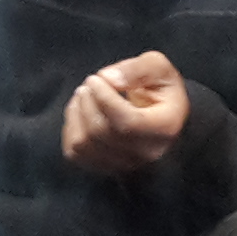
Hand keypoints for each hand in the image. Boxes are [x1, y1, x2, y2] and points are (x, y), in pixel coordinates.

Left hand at [61, 51, 190, 174]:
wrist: (160, 117)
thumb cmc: (160, 90)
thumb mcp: (158, 68)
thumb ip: (137, 69)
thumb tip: (108, 79)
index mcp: (164, 128)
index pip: (127, 122)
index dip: (104, 99)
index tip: (96, 79)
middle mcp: (146, 153)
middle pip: (101, 132)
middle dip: (87, 102)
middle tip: (89, 83)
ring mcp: (124, 165)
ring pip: (84, 144)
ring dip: (76, 114)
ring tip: (84, 95)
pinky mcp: (104, 167)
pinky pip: (75, 153)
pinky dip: (71, 129)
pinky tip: (80, 113)